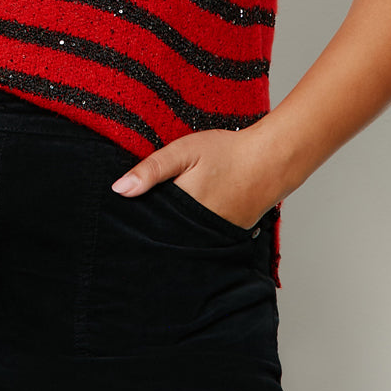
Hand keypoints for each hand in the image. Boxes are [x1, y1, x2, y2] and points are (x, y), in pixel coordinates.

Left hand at [111, 126, 281, 230]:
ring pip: (181, 239)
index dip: (133, 217)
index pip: (146, 222)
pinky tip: (187, 219)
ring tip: (163, 219)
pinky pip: (201, 238)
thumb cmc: (226, 152)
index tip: (120, 215)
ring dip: (171, 231)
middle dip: (150, 229)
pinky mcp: (227, 236)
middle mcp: (195, 229)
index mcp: (180, 208)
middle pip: (162, 235)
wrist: (271, 161)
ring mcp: (213, 236)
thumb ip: (151, 170)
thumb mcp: (184, 151)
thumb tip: (118, 190)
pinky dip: (192, 231)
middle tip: (140, 217)